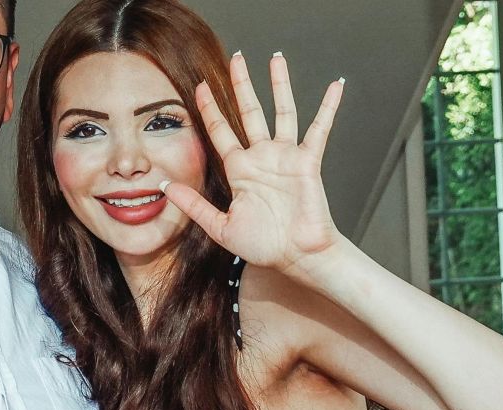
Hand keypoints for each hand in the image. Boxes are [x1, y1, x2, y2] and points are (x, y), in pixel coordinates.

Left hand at [161, 52, 348, 274]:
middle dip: (242, 85)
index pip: (221, 131)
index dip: (210, 109)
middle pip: (249, 112)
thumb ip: (194, 205)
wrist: (297, 257)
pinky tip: (336, 85)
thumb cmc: (264, 246)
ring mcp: (285, 157)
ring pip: (282, 111)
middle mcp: (262, 158)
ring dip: (279, 85)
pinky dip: (328, 107)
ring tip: (276, 59)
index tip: (201, 86)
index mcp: (240, 170)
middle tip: (236, 58)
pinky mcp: (307, 161)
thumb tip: (166, 187)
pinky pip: (319, 129)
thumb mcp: (220, 227)